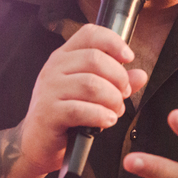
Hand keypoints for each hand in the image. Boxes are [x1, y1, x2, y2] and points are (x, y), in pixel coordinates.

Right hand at [18, 24, 146, 176]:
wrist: (36, 142)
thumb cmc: (64, 116)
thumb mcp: (90, 94)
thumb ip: (116, 83)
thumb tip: (140, 75)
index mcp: (64, 57)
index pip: (89, 34)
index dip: (113, 41)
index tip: (128, 57)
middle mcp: (54, 68)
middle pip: (95, 59)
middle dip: (118, 78)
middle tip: (123, 94)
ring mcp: (49, 90)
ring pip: (91, 84)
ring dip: (112, 99)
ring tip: (115, 111)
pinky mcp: (49, 112)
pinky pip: (81, 109)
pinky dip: (100, 115)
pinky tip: (107, 120)